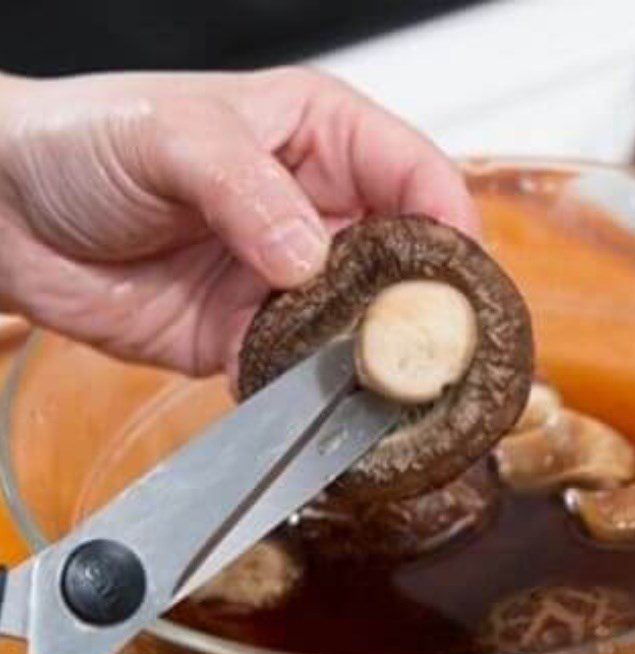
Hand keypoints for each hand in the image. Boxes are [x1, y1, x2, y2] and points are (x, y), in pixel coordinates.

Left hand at [0, 68, 478, 378]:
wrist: (9, 216)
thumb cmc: (83, 140)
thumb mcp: (171, 134)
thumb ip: (246, 189)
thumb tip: (308, 256)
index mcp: (318, 138)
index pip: (414, 173)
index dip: (449, 222)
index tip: (460, 274)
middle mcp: (315, 210)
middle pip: (402, 260)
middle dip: (423, 304)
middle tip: (432, 346)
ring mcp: (287, 279)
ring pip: (358, 324)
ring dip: (372, 357)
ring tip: (386, 387)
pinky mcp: (251, 334)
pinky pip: (299, 370)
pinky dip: (312, 392)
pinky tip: (318, 408)